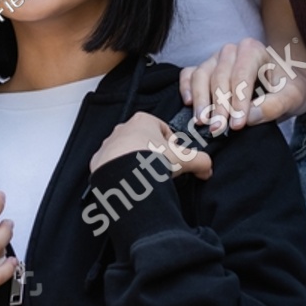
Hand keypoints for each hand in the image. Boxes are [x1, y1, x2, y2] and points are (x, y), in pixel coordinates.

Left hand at [91, 112, 212, 178]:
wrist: (123, 176)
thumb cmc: (151, 160)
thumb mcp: (185, 159)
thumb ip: (201, 161)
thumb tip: (207, 168)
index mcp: (143, 120)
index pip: (162, 128)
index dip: (172, 144)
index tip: (176, 158)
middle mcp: (123, 129)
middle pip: (144, 140)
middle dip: (154, 155)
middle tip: (163, 170)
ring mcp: (109, 144)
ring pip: (127, 153)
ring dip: (136, 164)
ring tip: (147, 179)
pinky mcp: (98, 161)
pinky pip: (112, 166)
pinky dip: (122, 174)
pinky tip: (131, 184)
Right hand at [180, 38, 305, 132]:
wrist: (286, 82)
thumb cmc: (289, 88)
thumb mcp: (293, 97)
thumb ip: (274, 106)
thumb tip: (249, 118)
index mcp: (253, 50)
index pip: (241, 75)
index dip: (237, 101)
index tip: (237, 125)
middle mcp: (231, 51)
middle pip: (219, 77)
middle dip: (219, 105)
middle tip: (218, 129)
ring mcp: (214, 59)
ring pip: (201, 75)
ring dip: (201, 100)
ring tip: (203, 122)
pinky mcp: (204, 68)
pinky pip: (188, 75)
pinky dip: (186, 88)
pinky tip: (189, 104)